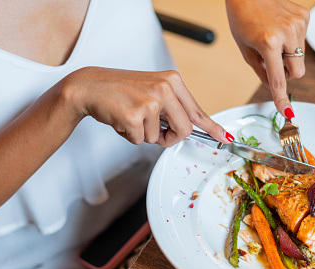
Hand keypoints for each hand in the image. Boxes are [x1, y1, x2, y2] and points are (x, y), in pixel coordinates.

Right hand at [62, 67, 233, 146]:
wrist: (90, 86)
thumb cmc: (121, 91)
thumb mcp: (153, 92)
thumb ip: (172, 108)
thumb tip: (189, 129)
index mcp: (173, 81)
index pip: (197, 111)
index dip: (212, 128)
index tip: (225, 138)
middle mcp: (165, 88)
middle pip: (185, 130)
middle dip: (171, 138)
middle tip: (156, 132)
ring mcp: (151, 101)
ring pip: (160, 138)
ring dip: (145, 135)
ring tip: (131, 117)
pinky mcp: (135, 115)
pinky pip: (141, 140)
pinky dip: (130, 136)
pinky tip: (121, 119)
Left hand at [226, 0, 309, 117]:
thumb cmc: (242, 17)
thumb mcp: (245, 49)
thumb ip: (261, 72)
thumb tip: (274, 86)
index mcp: (269, 43)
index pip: (279, 80)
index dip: (282, 99)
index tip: (288, 113)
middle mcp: (287, 33)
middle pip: (298, 72)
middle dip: (286, 72)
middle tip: (272, 61)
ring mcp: (299, 24)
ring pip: (301, 57)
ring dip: (289, 55)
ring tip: (274, 39)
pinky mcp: (305, 16)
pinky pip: (303, 40)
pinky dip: (292, 40)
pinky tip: (280, 29)